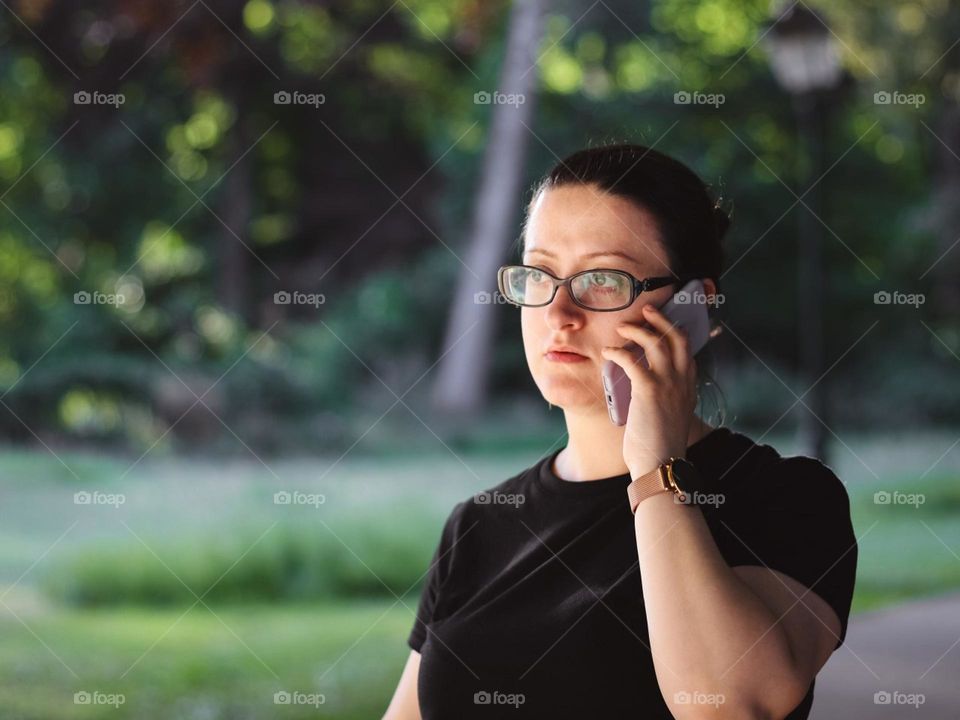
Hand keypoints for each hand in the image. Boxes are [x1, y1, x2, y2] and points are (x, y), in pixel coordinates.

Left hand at [599, 303, 697, 477]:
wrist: (661, 465)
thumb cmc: (660, 445)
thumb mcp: (670, 416)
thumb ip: (665, 398)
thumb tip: (646, 389)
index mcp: (689, 386)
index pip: (687, 350)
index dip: (674, 332)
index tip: (661, 323)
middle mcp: (682, 381)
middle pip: (677, 337)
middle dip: (661, 319)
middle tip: (646, 309)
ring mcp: (668, 383)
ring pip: (656, 342)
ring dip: (637, 330)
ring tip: (622, 327)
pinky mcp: (649, 390)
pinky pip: (632, 360)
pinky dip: (618, 352)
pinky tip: (608, 352)